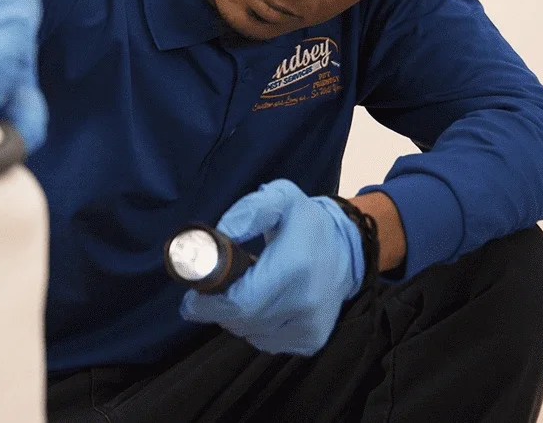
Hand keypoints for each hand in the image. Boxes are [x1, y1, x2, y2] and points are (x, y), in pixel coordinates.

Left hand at [180, 179, 364, 355]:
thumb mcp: (281, 198)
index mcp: (294, 267)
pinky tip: (265, 307)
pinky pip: (267, 344)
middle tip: (214, 291)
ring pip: (251, 335)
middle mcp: (305, 302)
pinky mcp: (312, 341)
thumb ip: (248, 211)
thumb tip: (222, 234)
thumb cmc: (307, 223)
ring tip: (245, 293)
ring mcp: (310, 326)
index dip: (209, 303)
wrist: (349, 249)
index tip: (194, 294)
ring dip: (237, 319)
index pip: (238, 302)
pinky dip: (256, 329)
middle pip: (240, 321)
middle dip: (218, 309)